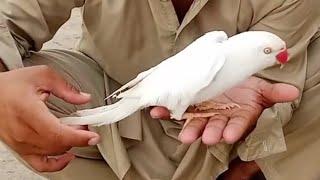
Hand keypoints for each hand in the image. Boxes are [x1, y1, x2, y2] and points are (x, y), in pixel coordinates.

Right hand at [0, 66, 99, 171]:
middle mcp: (23, 131)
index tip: (93, 136)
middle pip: (58, 144)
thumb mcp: (42, 76)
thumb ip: (66, 88)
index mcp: (28, 112)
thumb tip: (84, 98)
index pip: (57, 133)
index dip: (79, 137)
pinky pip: (40, 164)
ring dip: (69, 144)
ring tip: (75, 131)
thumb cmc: (11, 85)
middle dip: (78, 137)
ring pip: (52, 153)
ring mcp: (20, 143)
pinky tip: (67, 156)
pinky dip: (56, 164)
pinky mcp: (20, 149)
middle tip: (86, 125)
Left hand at [150, 77, 298, 144]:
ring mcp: (204, 111)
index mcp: (238, 114)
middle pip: (214, 126)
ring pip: (196, 121)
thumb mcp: (261, 88)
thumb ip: (274, 93)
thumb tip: (292, 93)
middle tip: (205, 138)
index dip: (234, 129)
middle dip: (210, 132)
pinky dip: (167, 111)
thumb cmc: (247, 86)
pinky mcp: (190, 103)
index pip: (237, 124)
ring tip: (183, 135)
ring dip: (188, 127)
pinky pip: (177, 109)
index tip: (229, 135)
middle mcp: (220, 116)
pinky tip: (157, 112)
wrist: (230, 76)